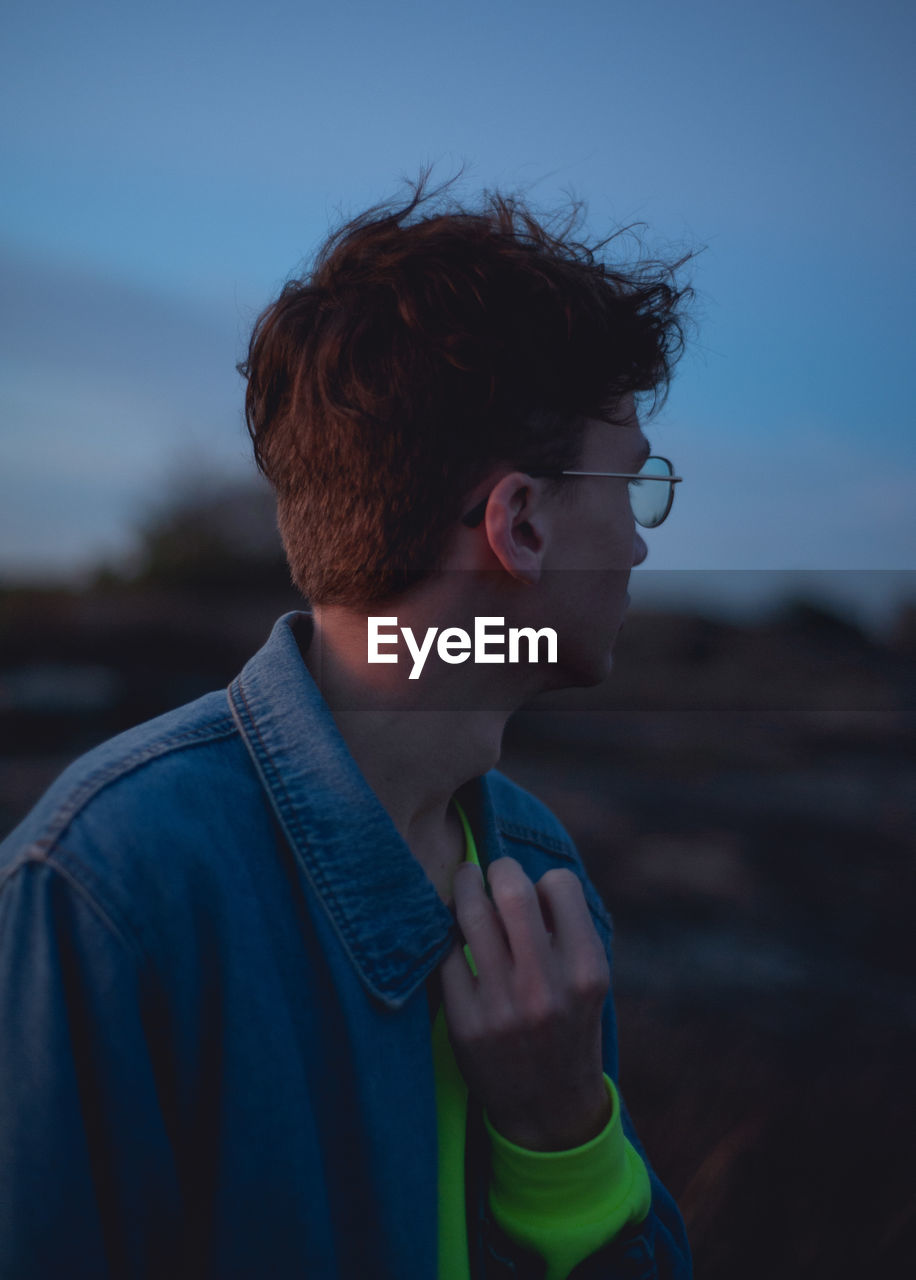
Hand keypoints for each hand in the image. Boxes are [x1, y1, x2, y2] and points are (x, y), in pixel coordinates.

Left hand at [439, 856, 610, 1151]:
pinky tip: (452, 934)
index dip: (544, 882)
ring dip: (464, 888)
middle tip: (487, 871)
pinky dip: (448, 937)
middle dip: (496, 869)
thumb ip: (567, 933)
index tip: (534, 893)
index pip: (560, 885)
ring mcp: (504, 1006)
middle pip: (512, 889)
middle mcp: (547, 986)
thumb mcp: (587, 984)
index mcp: (587, 970)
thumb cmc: (569, 1029)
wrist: (550, 1111)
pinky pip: (446, 955)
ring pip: (471, 915)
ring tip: (464, 882)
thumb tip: (524, 875)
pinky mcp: (467, 1023)